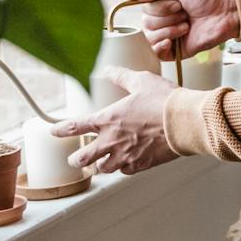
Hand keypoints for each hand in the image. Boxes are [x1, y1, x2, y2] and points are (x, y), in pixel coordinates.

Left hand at [53, 67, 181, 175]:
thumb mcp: (142, 81)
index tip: (55, 131)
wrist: (185, 122)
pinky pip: (125, 171)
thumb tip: (109, 69)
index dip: (61, 130)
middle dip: (76, 159)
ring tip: (99, 164)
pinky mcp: (141, 164)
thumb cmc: (165, 102)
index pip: (76, 127)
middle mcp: (112, 141)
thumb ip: (122, 77)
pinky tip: (125, 164)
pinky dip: (123, 168)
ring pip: (102, 169)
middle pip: (82, 158)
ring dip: (99, 166)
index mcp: (108, 119)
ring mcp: (126, 155)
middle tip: (75, 158)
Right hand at [129, 0, 240, 60]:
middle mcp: (161, 21)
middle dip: (168, 17)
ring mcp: (167, 37)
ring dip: (170, 29)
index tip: (178, 2)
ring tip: (187, 25)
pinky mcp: (175, 51)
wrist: (226, 11)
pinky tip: (171, 41)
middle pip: (146, 23)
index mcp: (159, 5)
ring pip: (151, 37)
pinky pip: (156, 54)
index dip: (160, 6)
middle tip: (186, 13)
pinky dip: (161, 47)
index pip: (144, 9)